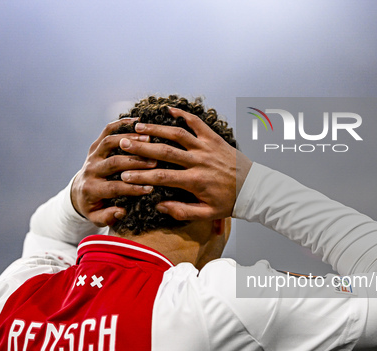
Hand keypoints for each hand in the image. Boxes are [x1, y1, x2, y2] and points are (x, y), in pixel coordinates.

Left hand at [71, 118, 156, 226]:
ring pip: (109, 143)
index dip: (132, 188)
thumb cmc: (94, 207)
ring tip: (149, 139)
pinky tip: (137, 122)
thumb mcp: (97, 218)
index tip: (150, 188)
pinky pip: (106, 131)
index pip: (113, 188)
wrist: (79, 192)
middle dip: (135, 162)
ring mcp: (92, 156)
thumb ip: (108, 217)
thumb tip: (121, 211)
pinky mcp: (95, 145)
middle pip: (113, 163)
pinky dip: (120, 124)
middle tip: (155, 162)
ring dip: (129, 140)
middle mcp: (90, 170)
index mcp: (91, 189)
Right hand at [118, 107, 252, 220]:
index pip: (161, 178)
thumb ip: (182, 211)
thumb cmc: (229, 202)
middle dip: (141, 148)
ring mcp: (207, 147)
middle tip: (123, 144)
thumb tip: (159, 205)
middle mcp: (199, 161)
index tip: (124, 175)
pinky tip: (168, 109)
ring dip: (156, 129)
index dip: (141, 177)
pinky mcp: (215, 138)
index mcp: (195, 181)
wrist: (254, 188)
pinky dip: (183, 114)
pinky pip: (197, 123)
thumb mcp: (207, 213)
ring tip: (138, 127)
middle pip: (164, 152)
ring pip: (178, 134)